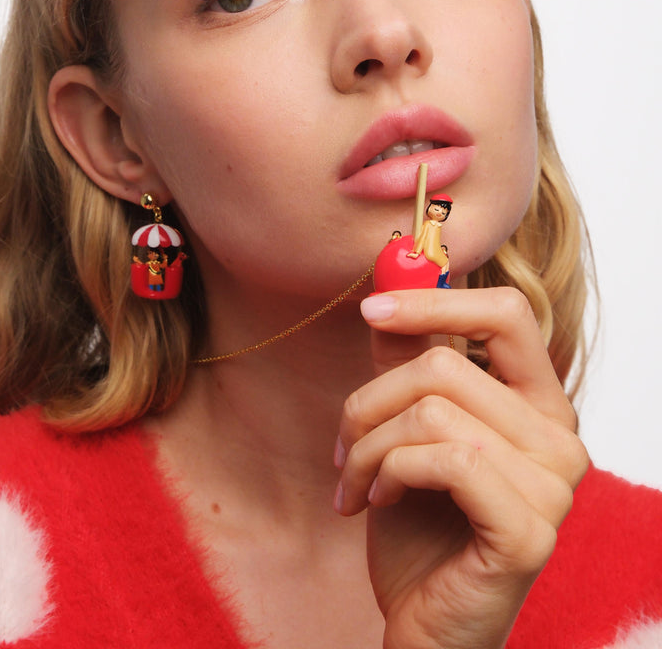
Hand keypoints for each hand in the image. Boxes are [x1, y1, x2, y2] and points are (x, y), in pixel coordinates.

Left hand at [334, 287, 588, 648]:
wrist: (425, 623)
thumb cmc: (418, 525)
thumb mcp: (404, 428)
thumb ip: (407, 361)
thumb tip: (391, 289)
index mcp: (537, 403)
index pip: (508, 314)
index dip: (435, 302)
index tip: (372, 309)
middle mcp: (559, 438)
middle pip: (444, 365)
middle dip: (370, 402)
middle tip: (345, 445)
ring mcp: (553, 487)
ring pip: (433, 411)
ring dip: (370, 445)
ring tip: (357, 481)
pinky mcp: (528, 530)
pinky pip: (444, 459)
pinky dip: (391, 474)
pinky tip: (377, 503)